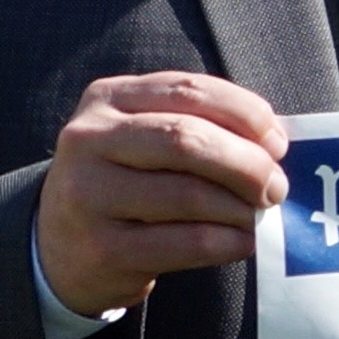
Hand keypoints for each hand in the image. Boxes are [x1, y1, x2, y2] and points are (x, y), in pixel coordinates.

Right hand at [35, 72, 288, 319]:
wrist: (60, 248)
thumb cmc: (127, 182)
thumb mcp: (145, 138)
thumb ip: (201, 125)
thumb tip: (275, 142)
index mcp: (107, 98)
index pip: (190, 90)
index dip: (246, 113)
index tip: (278, 143)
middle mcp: (89, 140)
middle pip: (187, 139)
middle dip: (247, 163)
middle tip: (276, 186)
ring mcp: (89, 195)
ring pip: (188, 193)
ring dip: (240, 207)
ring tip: (259, 215)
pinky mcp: (102, 248)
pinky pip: (185, 243)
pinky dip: (227, 242)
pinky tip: (242, 242)